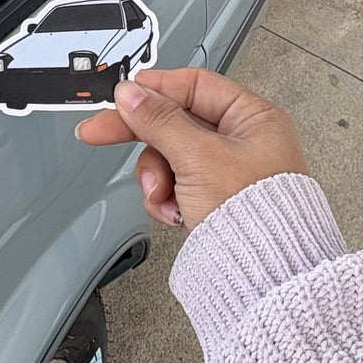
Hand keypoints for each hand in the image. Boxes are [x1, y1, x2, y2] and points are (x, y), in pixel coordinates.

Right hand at [75, 66, 307, 231]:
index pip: (195, 86)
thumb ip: (160, 121)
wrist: (262, 275)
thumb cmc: (255, 216)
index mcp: (253, 118)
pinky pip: (174, 186)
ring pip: (168, 157)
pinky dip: (167, 200)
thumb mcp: (199, 157)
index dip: (156, 89)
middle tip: (100, 132)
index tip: (122, 97)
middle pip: (176, 123)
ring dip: (157, 178)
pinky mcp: (212, 199)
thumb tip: (131, 94)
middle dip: (144, 139)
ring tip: (164, 196)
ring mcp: (225, 172)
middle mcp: (242, 141)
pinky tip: (175, 214)